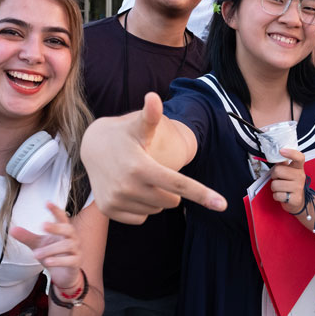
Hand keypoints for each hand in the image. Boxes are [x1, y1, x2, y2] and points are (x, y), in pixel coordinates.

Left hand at [10, 202, 82, 288]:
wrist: (63, 274)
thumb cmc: (53, 254)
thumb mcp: (38, 244)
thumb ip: (27, 237)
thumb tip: (12, 229)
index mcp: (63, 230)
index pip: (62, 217)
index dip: (56, 210)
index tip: (47, 203)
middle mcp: (72, 238)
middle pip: (68, 229)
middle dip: (56, 227)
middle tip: (43, 225)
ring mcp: (76, 250)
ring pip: (66, 245)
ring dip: (50, 249)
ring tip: (35, 254)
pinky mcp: (76, 262)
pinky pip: (70, 260)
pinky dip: (58, 261)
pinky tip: (47, 262)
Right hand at [79, 92, 226, 224]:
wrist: (92, 147)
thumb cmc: (124, 134)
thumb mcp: (138, 126)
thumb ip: (150, 116)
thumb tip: (153, 97)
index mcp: (140, 168)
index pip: (179, 185)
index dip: (203, 194)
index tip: (223, 205)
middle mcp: (128, 188)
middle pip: (171, 202)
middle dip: (170, 191)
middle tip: (155, 171)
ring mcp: (117, 201)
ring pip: (156, 210)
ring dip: (155, 199)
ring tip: (139, 178)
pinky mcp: (110, 211)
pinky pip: (141, 218)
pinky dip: (141, 207)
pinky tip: (129, 189)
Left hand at [269, 148, 305, 213]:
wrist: (298, 202)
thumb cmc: (290, 185)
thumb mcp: (289, 173)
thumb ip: (283, 164)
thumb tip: (275, 155)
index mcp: (299, 168)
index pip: (299, 157)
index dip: (291, 153)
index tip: (281, 151)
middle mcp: (300, 176)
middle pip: (278, 170)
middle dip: (274, 176)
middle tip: (278, 180)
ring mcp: (298, 188)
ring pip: (275, 184)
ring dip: (274, 188)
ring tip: (281, 189)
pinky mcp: (296, 199)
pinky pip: (277, 195)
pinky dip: (276, 196)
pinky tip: (282, 196)